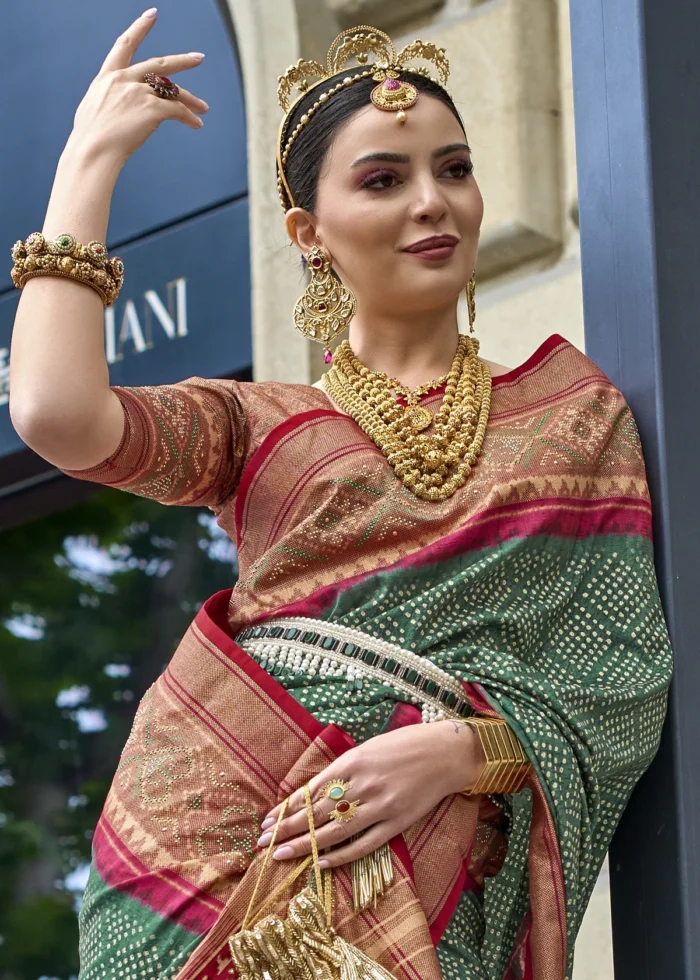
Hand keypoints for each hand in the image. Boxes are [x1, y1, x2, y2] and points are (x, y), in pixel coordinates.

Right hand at [70, 9, 207, 166]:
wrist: (92, 151)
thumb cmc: (89, 140)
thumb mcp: (93, 109)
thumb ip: (109, 100)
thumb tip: (116, 106)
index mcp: (107, 77)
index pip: (124, 44)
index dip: (139, 28)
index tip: (152, 14)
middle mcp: (124, 79)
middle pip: (159, 64)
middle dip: (182, 61)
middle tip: (198, 58)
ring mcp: (138, 93)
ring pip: (172, 90)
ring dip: (190, 99)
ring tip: (203, 107)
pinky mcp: (151, 109)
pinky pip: (177, 110)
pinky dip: (188, 117)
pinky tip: (196, 124)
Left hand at [257, 719, 484, 869]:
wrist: (445, 754)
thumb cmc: (405, 745)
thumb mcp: (368, 748)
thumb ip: (343, 769)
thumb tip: (314, 791)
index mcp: (353, 761)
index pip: (311, 791)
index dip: (287, 808)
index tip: (267, 820)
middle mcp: (363, 785)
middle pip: (317, 814)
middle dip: (287, 829)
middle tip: (263, 842)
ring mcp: (380, 806)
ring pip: (334, 832)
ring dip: (305, 845)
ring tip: (281, 855)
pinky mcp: (396, 824)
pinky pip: (363, 845)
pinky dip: (340, 856)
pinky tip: (321, 863)